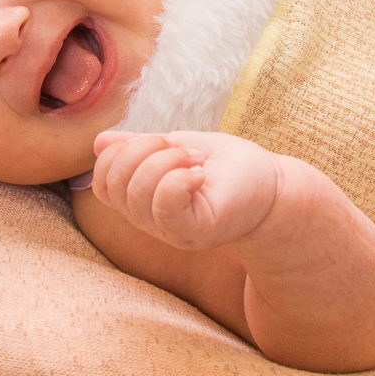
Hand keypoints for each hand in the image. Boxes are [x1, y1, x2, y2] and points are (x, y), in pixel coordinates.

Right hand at [92, 130, 281, 250]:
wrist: (273, 186)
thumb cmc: (229, 168)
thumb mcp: (177, 148)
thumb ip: (141, 148)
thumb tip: (100, 143)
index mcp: (143, 201)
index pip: (103, 181)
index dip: (123, 153)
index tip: (164, 143)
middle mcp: (151, 222)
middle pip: (113, 185)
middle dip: (144, 151)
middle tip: (184, 151)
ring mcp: (171, 231)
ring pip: (137, 192)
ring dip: (167, 161)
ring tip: (197, 163)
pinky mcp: (194, 232)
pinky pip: (165, 205)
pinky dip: (179, 178)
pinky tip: (200, 176)